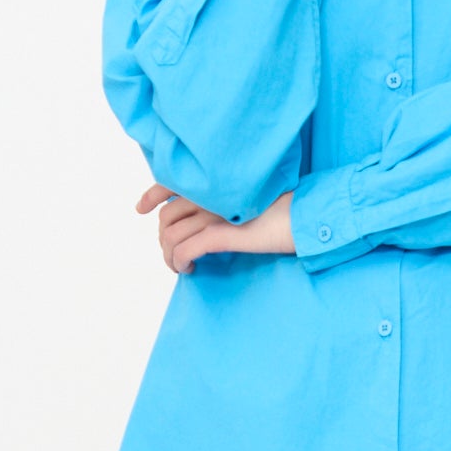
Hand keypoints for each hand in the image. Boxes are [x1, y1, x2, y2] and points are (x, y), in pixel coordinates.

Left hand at [136, 183, 297, 272]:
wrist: (309, 217)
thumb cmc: (287, 210)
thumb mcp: (252, 197)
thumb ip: (227, 200)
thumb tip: (209, 217)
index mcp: (217, 181)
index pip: (170, 181)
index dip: (151, 195)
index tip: (140, 208)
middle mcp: (211, 192)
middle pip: (167, 215)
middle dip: (163, 238)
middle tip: (173, 253)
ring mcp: (215, 212)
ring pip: (171, 235)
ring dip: (169, 255)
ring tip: (181, 266)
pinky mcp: (223, 233)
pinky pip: (186, 249)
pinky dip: (180, 262)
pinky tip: (189, 269)